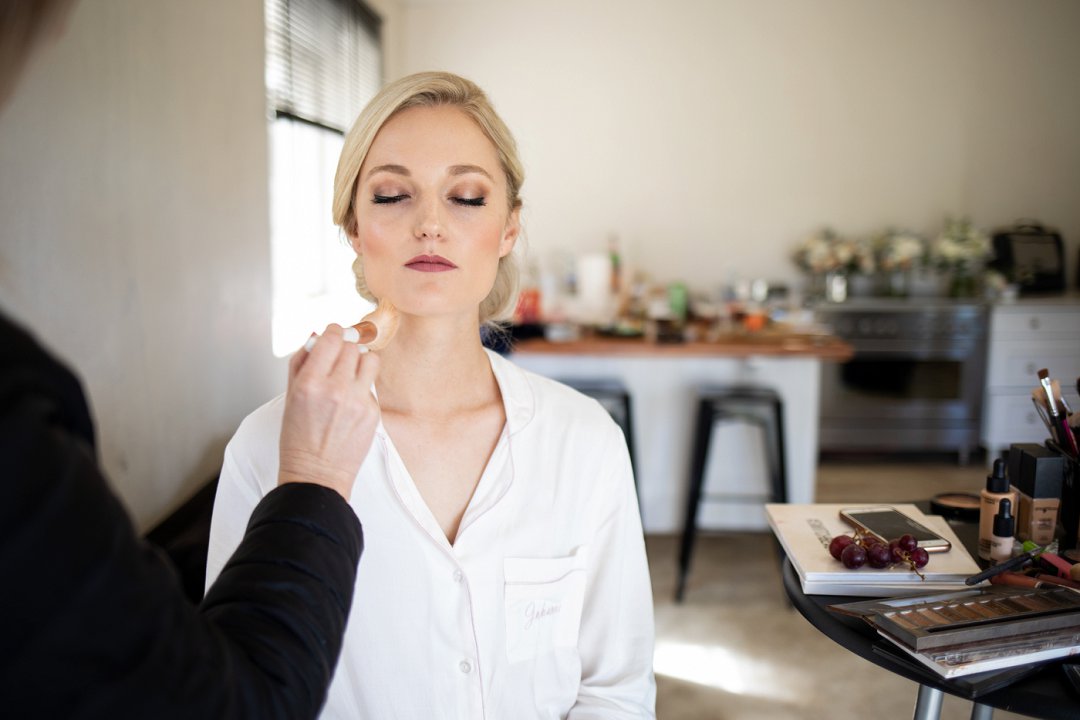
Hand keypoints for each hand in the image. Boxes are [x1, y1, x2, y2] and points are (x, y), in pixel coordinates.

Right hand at [278, 324, 380, 499]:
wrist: (316, 474)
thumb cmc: (298, 438)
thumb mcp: (290, 396)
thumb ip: (301, 362)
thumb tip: (315, 336)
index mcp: (310, 383)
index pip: (332, 338)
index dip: (334, 331)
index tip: (334, 332)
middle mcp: (336, 389)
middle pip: (352, 346)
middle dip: (345, 347)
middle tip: (339, 357)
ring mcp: (358, 401)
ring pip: (370, 360)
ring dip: (360, 361)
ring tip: (349, 374)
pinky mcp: (373, 412)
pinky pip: (371, 386)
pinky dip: (362, 387)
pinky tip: (350, 402)